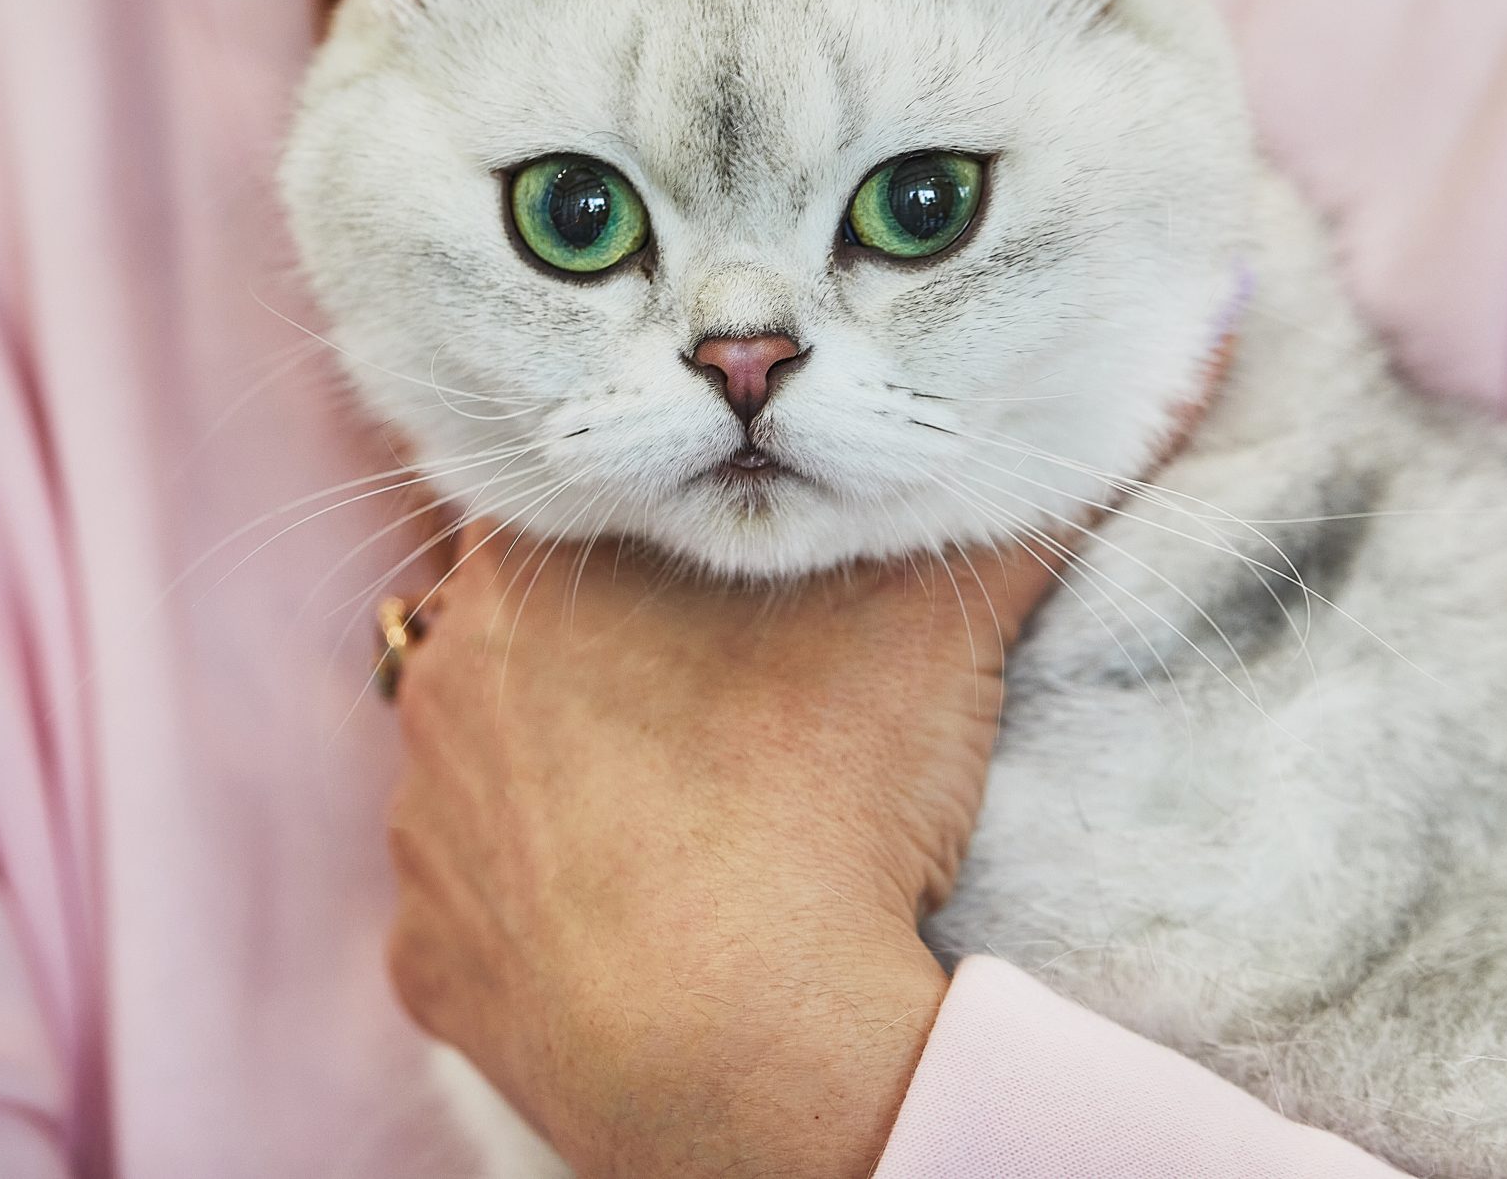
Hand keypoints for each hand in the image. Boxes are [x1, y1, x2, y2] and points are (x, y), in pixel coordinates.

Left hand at [382, 524, 1059, 1178]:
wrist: (747, 1049)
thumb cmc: (822, 807)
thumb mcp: (935, 631)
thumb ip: (996, 523)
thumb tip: (1086, 458)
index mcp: (531, 568)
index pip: (581, 503)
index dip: (662, 533)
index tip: (731, 581)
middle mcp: (444, 680)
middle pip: (525, 630)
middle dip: (611, 653)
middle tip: (724, 699)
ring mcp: (420, 827)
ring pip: (489, 768)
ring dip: (564, 783)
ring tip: (686, 824)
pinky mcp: (427, 953)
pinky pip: (480, 910)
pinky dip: (545, 914)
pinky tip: (632, 926)